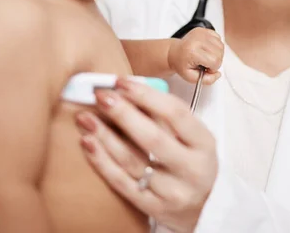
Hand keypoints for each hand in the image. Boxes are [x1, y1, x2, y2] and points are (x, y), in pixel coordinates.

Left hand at [77, 78, 218, 232]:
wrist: (203, 206)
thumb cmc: (191, 160)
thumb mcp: (192, 137)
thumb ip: (167, 116)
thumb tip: (127, 89)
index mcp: (204, 143)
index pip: (176, 114)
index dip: (146, 95)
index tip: (121, 81)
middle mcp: (191, 169)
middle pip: (153, 138)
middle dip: (123, 114)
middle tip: (100, 96)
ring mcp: (173, 192)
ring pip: (133, 162)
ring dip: (105, 136)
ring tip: (85, 117)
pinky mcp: (153, 208)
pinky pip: (122, 184)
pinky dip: (102, 162)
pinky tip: (88, 143)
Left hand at [168, 28, 223, 84]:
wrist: (174, 53)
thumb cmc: (181, 64)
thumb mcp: (191, 77)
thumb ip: (206, 80)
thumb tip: (218, 74)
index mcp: (192, 51)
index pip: (215, 61)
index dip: (212, 68)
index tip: (205, 69)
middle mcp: (197, 39)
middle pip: (219, 54)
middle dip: (215, 62)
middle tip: (205, 63)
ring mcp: (200, 33)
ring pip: (221, 46)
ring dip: (216, 54)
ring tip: (205, 56)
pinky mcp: (203, 29)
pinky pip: (218, 38)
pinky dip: (215, 46)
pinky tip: (207, 49)